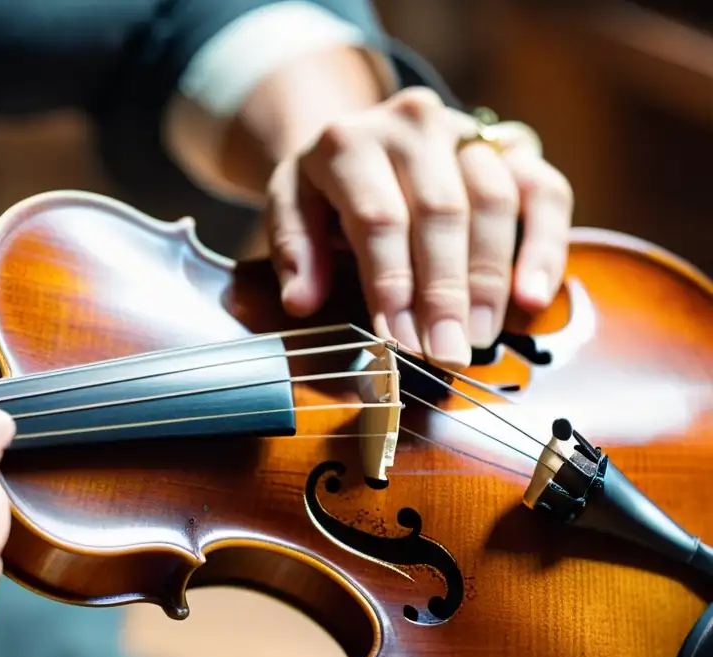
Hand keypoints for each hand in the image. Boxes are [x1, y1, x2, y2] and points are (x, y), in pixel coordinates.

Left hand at [265, 86, 573, 368]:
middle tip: (447, 354)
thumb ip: (294, 249)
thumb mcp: (289, 206)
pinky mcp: (511, 147)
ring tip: (480, 338)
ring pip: (493, 202)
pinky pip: (544, 192)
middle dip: (444, 292)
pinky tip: (534, 298)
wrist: (362, 137)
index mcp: (350, 142)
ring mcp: (467, 132)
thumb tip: (301, 301)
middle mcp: (413, 124)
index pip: (379, 218)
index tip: (400, 340)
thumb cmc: (323, 187)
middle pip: (440, 212)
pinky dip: (545, 246)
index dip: (392, 282)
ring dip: (489, 279)